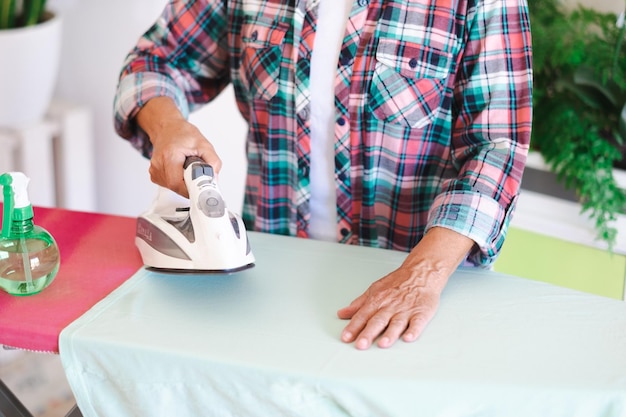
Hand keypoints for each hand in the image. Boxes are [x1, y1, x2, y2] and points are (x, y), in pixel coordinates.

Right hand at [136, 97, 221, 196]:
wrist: (168, 128)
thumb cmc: (183, 134)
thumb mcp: (204, 145)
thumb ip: (213, 162)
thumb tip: (214, 179)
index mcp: (170, 155)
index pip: (177, 183)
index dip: (191, 190)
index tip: (200, 191)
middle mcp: (159, 163)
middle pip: (175, 187)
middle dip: (190, 186)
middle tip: (198, 177)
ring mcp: (155, 169)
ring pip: (172, 188)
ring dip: (183, 184)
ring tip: (187, 169)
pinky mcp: (154, 174)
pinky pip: (168, 185)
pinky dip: (177, 182)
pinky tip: (180, 171)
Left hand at [337, 227, 474, 349]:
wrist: (420, 273)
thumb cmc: (397, 283)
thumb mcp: (374, 290)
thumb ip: (358, 304)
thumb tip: (342, 313)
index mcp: (377, 301)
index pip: (362, 316)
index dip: (353, 327)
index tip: (345, 338)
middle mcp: (390, 306)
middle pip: (377, 321)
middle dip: (368, 333)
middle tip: (360, 345)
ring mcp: (405, 310)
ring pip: (396, 323)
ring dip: (390, 334)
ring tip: (383, 344)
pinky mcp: (421, 313)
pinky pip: (417, 323)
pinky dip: (413, 330)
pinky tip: (409, 338)